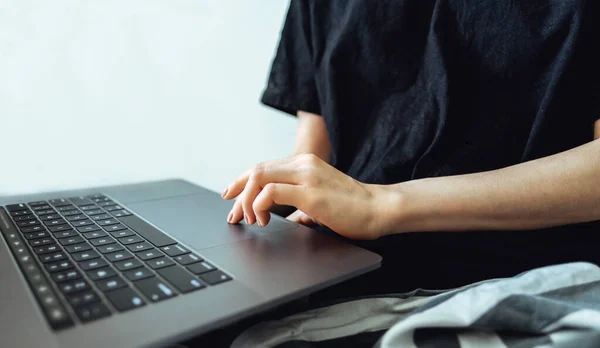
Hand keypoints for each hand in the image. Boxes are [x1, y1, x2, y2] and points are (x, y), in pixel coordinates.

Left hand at [221, 154, 395, 239]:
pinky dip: (259, 206)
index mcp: (304, 163)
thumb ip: (303, 207)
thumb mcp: (320, 202)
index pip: (263, 167)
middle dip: (237, 191)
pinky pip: (271, 192)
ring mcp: (306, 176)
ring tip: (250, 220)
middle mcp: (302, 164)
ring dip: (247, 201)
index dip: (242, 181)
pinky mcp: (310, 192)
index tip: (230, 196)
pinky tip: (263, 219)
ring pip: (259, 177)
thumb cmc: (353, 208)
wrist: (378, 208)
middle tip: (232, 214)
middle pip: (256, 170)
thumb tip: (293, 219)